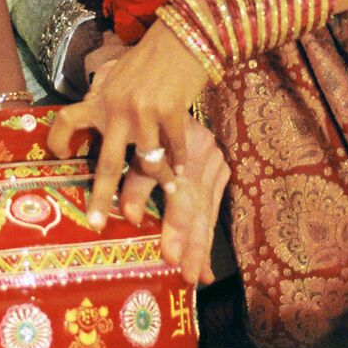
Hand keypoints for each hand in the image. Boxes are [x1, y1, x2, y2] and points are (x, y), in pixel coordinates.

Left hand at [47, 22, 210, 229]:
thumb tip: (89, 110)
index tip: (58, 156)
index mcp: (100, 100)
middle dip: (101, 196)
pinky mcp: (171, 112)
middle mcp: (117, 109)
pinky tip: (181, 170)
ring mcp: (144, 112)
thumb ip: (103, 96)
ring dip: (158, 180)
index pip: (67, 119)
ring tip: (167, 189)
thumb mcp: (117, 75)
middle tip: (96, 223)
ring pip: (147, 162)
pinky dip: (178, 162)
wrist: (182, 38)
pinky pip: (174, 149)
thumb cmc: (149, 59)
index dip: (58, 139)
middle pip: (107, 162)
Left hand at [114, 113, 229, 284]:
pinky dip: (205, 236)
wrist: (173, 71)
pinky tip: (207, 266)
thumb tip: (128, 217)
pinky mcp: (220, 171)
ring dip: (202, 247)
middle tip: (189, 276)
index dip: (176, 227)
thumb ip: (137, 180)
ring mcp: (216, 164)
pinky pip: (211, 209)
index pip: (182, 196)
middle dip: (194, 246)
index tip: (171, 255)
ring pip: (208, 212)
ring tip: (198, 276)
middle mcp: (205, 157)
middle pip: (199, 209)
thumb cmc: (147, 112)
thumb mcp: (140, 144)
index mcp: (185, 150)